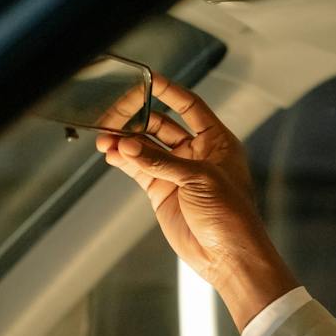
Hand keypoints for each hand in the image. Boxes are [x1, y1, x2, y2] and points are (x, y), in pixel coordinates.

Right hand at [96, 73, 297, 327]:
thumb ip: (160, 161)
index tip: (146, 78)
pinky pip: (139, 169)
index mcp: (217, 141)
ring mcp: (178, 173)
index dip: (168, 91)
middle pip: (161, 124)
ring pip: (146, 148)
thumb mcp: (198, 180)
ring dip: (125, 141)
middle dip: (136, 119)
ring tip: (103, 137)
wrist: (228, 257)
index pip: (189, 105)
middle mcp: (197, 153)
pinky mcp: (163, 192)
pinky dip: (124, 161)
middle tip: (112, 115)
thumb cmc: (231, 216)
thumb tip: (126, 144)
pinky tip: (110, 154)